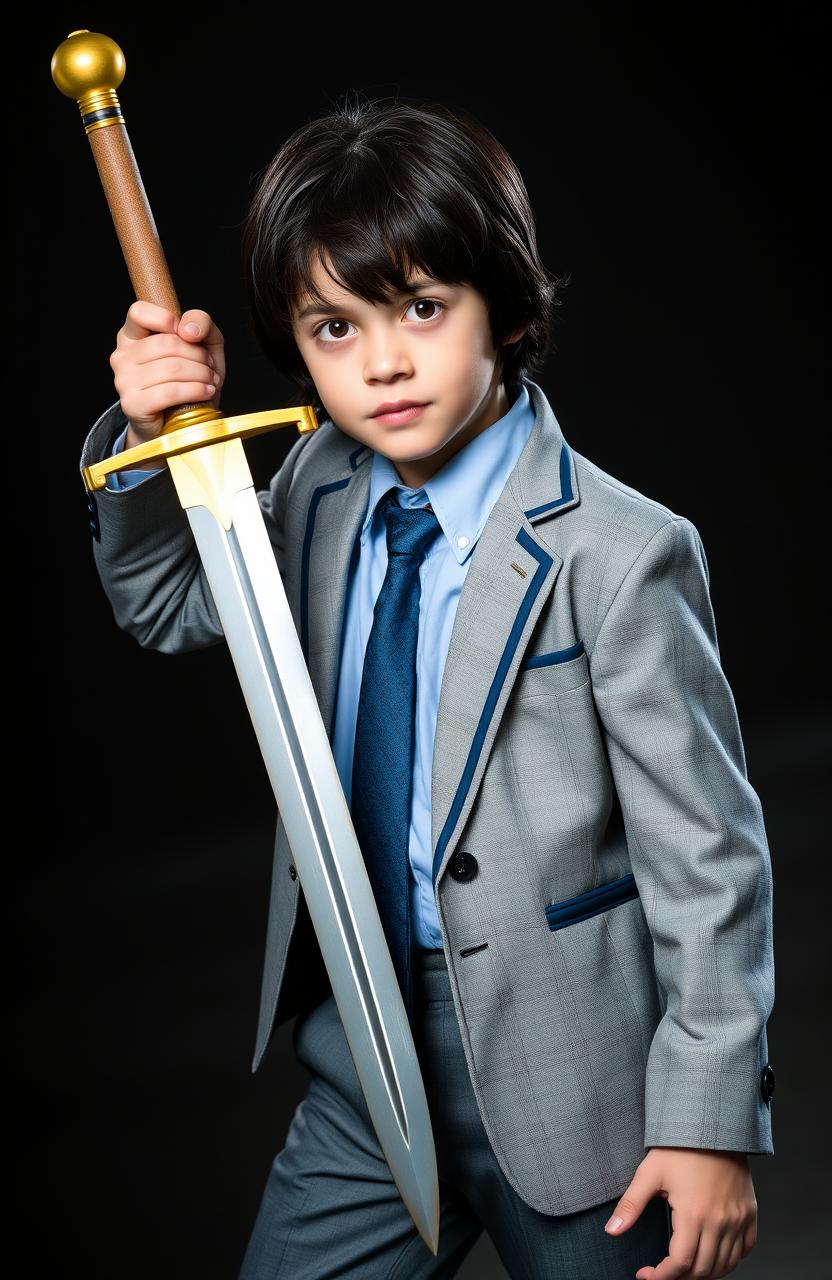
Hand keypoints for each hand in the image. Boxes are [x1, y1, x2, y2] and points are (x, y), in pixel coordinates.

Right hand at [109, 300, 225, 458]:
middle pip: (167, 343)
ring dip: (201, 375)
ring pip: (171, 367)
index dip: (167, 319)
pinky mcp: (132, 403)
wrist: (177, 424)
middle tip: (210, 368)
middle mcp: (122, 356)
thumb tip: (188, 328)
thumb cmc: (188, 381)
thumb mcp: (202, 345)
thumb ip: (201, 323)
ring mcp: (123, 380)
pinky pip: (170, 391)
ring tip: (210, 382)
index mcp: (131, 336)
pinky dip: (195, 390)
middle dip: (198, 356)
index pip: (138, 311)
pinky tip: (206, 392)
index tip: (188, 336)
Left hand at [604, 1146, 756, 1277]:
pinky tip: (713, 1255)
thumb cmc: (679, 1146)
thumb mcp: (650, 1172)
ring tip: (684, 1267)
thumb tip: (611, 1230)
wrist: (712, 1123)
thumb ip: (631, 1205)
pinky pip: (745, 1249)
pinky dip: (730, 1260)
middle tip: (663, 1272)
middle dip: (680, 1278)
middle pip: (703, 1269)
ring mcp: (738, 1218)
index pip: (680, 1264)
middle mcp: (720, 1221)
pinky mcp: (750, 1212)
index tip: (646, 1275)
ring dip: (704, 1272)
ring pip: (725, 1264)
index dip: (661, 1277)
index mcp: (694, 1214)